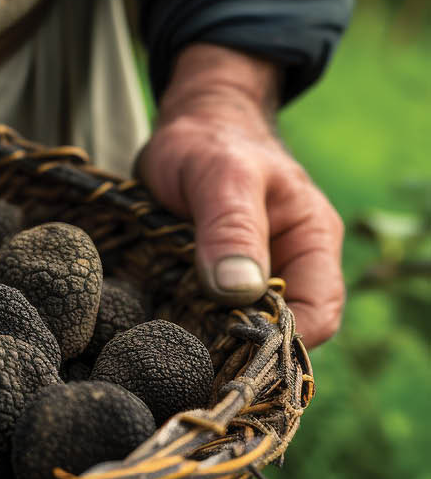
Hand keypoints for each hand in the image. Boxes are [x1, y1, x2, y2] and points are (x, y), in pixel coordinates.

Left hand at [136, 45, 343, 347]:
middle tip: (190, 354)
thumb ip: (231, 230)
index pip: (318, 315)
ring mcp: (252, 274)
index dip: (280, 339)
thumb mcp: (220, 177)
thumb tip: (240, 292)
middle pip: (280, 331)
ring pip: (241, 328)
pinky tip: (161, 329)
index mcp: (311, 241)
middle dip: (240, 347)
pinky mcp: (216, 278)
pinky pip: (209, 315)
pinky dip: (189, 323)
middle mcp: (289, 264)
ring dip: (209, 338)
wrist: (185, 124)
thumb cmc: (209, 141)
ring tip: (171, 345)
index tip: (228, 344)